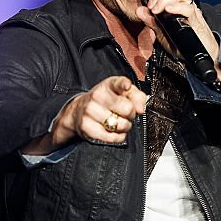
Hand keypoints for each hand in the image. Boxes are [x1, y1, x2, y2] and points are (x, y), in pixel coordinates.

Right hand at [24, 76, 147, 153]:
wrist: (79, 111)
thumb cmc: (106, 101)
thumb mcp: (122, 93)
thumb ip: (137, 97)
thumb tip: (141, 109)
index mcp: (108, 85)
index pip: (118, 83)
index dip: (124, 85)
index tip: (126, 87)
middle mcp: (97, 95)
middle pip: (127, 109)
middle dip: (131, 114)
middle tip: (127, 114)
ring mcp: (90, 111)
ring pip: (121, 124)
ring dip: (125, 126)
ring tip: (119, 122)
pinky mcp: (87, 127)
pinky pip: (112, 137)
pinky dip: (118, 136)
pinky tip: (115, 131)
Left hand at [136, 0, 219, 60]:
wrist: (200, 53)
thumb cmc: (182, 42)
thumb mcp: (161, 32)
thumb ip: (151, 21)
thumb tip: (139, 10)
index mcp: (176, 1)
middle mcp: (184, 3)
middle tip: (151, 6)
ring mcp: (190, 10)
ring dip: (164, 0)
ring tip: (157, 11)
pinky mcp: (195, 21)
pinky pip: (187, 8)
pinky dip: (176, 7)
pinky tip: (168, 10)